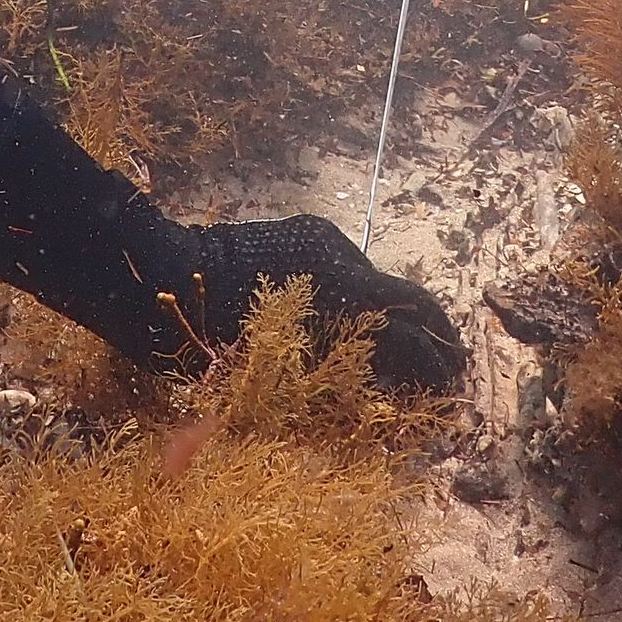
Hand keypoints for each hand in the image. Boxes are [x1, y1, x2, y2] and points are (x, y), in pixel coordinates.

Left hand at [178, 213, 466, 392]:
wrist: (168, 278)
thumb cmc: (215, 342)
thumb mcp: (286, 373)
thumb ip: (340, 376)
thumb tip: (381, 389)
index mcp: (343, 304)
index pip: (408, 338)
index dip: (433, 365)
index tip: (450, 386)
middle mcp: (345, 265)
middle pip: (410, 299)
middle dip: (435, 332)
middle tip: (453, 362)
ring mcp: (327, 243)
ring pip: (376, 280)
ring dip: (394, 312)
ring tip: (410, 341)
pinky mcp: (308, 231)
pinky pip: (345, 264)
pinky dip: (357, 292)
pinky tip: (354, 313)